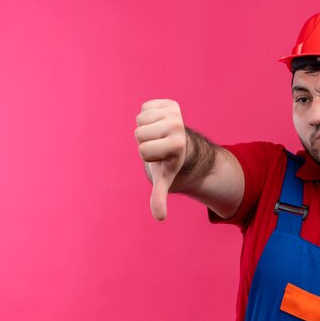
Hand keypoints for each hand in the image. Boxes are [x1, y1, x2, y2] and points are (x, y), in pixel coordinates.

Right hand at [135, 99, 186, 220]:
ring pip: (140, 119)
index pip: (144, 150)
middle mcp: (178, 126)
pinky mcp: (170, 103)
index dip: (147, 154)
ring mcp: (175, 112)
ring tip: (159, 134)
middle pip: (139, 133)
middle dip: (145, 141)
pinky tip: (159, 123)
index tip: (160, 156)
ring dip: (146, 128)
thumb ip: (160, 196)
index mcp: (177, 144)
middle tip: (158, 144)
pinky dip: (148, 116)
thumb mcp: (164, 178)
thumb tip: (160, 218)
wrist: (180, 143)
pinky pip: (144, 108)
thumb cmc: (168, 162)